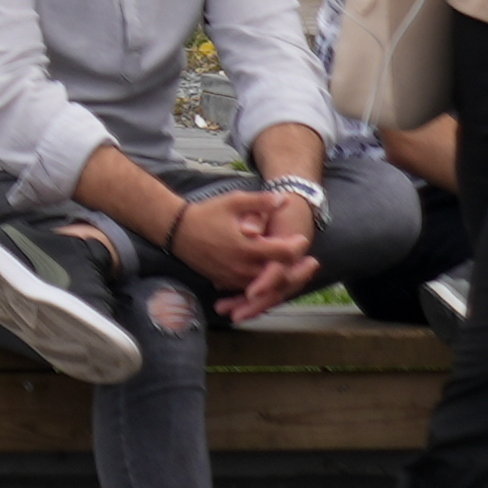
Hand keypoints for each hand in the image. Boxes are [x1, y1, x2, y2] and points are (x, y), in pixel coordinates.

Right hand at [166, 183, 314, 305]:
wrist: (176, 231)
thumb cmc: (205, 214)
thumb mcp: (232, 202)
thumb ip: (260, 201)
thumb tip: (283, 199)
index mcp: (246, 248)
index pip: (281, 252)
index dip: (296, 246)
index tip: (302, 239)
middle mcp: (241, 267)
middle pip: (278, 275)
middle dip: (297, 270)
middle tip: (312, 264)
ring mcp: (233, 277)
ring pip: (266, 286)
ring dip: (284, 280)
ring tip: (298, 271)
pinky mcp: (226, 281)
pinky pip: (251, 288)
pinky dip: (266, 285)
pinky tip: (274, 278)